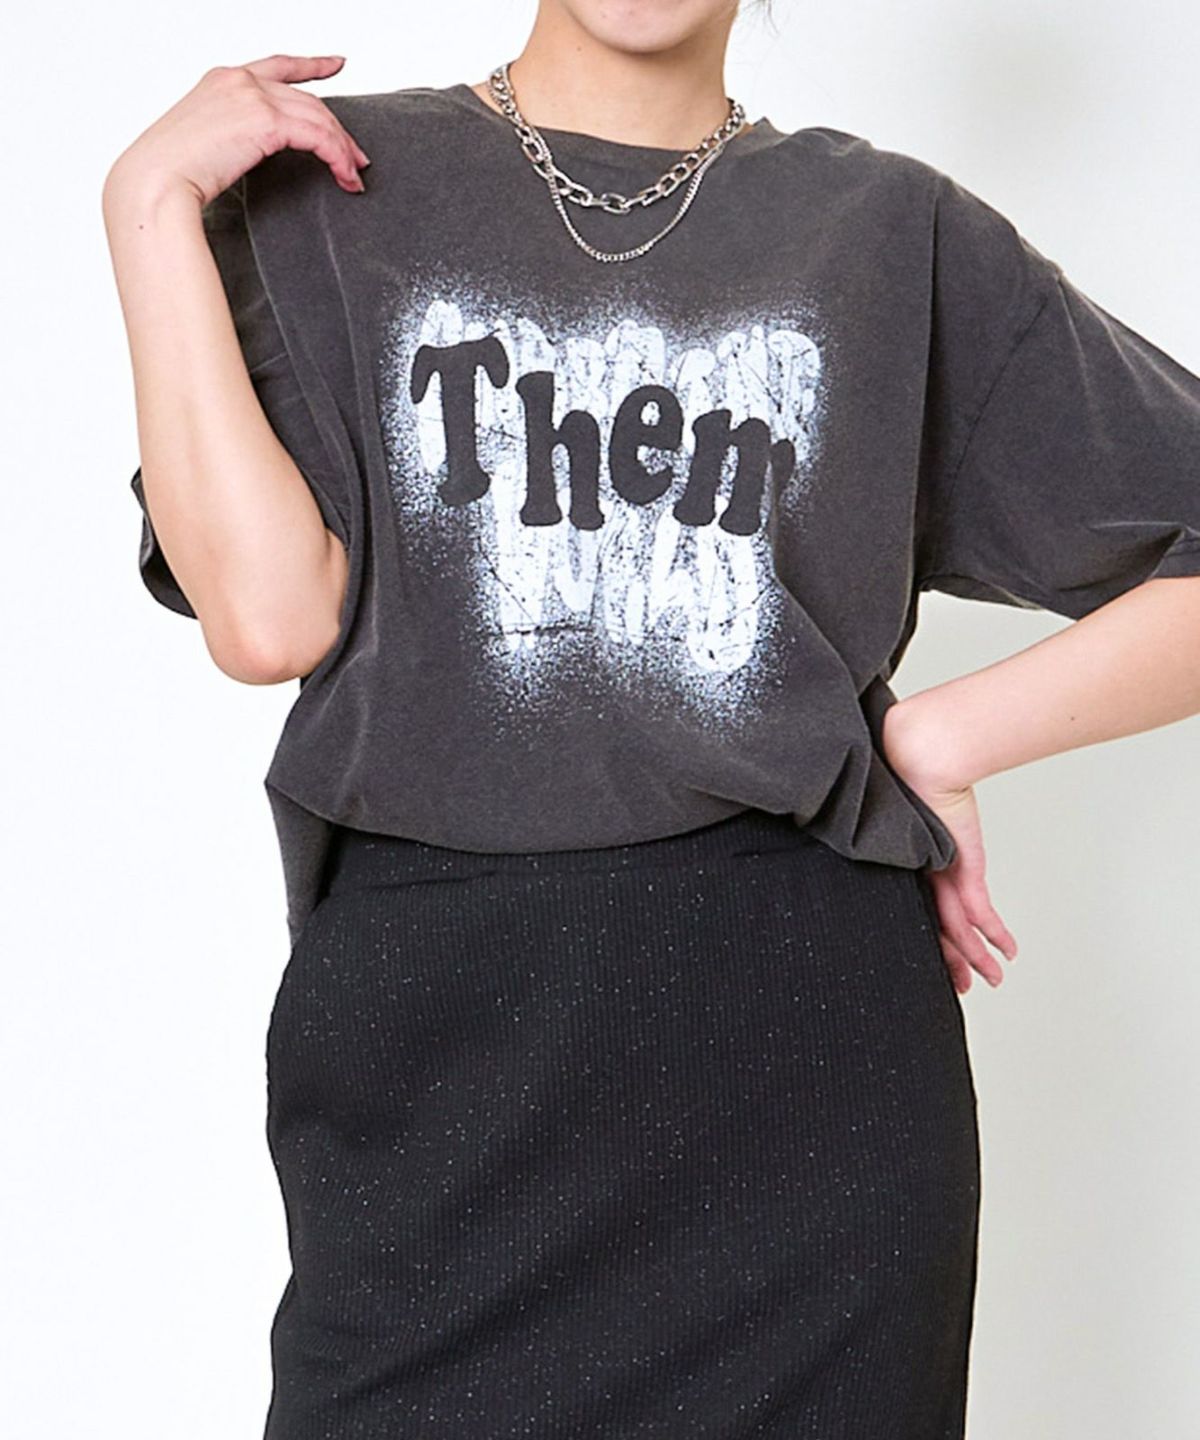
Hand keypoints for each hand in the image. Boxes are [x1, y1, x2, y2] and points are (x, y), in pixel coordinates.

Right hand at [103, 54, 370, 211]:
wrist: (155, 182)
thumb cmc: (168, 173)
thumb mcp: (202, 140)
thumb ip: (231, 133)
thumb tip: (250, 150)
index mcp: (222, 80)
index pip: (278, 66)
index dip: (312, 65)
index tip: (335, 65)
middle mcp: (240, 81)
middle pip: (307, 99)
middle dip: (337, 129)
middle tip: (355, 156)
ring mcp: (253, 97)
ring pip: (318, 117)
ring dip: (342, 149)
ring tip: (353, 174)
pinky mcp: (266, 122)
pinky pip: (319, 138)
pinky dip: (338, 158)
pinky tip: (345, 177)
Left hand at [881, 698, 1018, 994]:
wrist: (920, 755)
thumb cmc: (915, 771)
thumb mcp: (920, 803)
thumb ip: (924, 815)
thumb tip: (920, 795)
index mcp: (909, 860)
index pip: (921, 907)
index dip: (932, 937)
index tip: (943, 960)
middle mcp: (921, 871)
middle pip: (935, 926)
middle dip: (952, 960)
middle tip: (960, 985)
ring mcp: (939, 872)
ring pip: (955, 928)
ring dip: (974, 957)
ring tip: (987, 980)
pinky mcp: (956, 868)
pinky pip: (975, 911)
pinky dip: (992, 934)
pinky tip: (1004, 954)